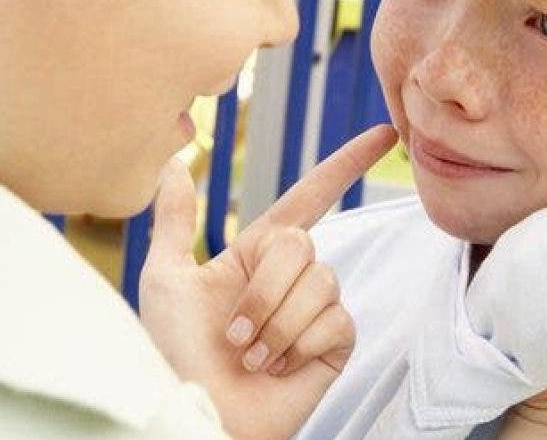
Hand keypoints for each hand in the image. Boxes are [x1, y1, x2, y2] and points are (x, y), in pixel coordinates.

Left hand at [139, 125, 397, 439]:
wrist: (198, 413)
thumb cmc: (172, 355)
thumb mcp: (165, 280)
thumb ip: (174, 222)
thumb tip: (174, 163)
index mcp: (256, 255)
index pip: (309, 197)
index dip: (345, 165)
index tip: (382, 135)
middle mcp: (290, 277)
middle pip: (301, 245)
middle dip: (263, 291)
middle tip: (234, 335)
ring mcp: (316, 310)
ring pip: (320, 282)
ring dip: (275, 324)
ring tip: (251, 358)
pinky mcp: (335, 344)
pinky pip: (334, 320)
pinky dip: (298, 345)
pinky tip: (278, 369)